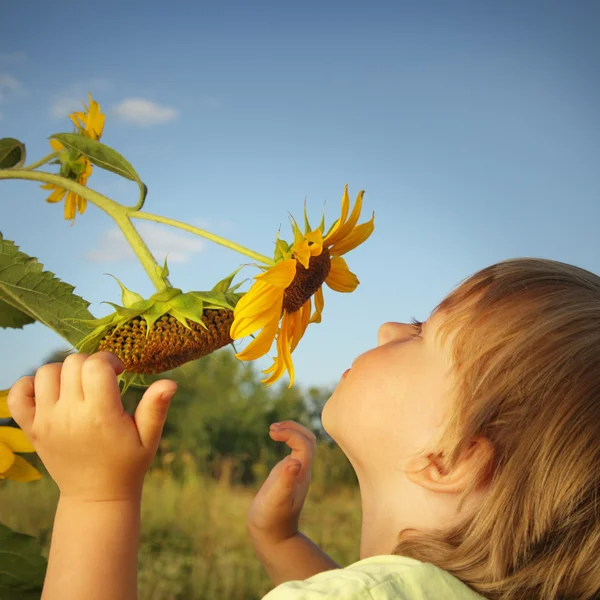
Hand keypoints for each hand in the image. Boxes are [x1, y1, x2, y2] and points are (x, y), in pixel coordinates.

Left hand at [7, 351, 176, 501]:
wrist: (96, 495)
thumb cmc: (128, 463)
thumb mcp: (149, 437)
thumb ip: (156, 408)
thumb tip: (170, 383)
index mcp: (101, 414)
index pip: (96, 365)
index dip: (109, 360)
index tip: (118, 372)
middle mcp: (70, 415)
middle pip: (72, 363)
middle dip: (90, 363)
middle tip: (101, 379)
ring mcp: (47, 421)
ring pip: (45, 372)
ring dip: (64, 371)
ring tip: (78, 385)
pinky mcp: (32, 428)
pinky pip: (18, 394)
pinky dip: (29, 385)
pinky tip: (51, 392)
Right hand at [247, 420, 316, 545]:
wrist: (273, 536)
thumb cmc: (271, 519)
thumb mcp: (275, 500)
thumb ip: (284, 481)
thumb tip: (294, 461)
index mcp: (302, 474)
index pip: (305, 444)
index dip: (290, 433)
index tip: (272, 432)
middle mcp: (302, 471)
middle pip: (309, 440)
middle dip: (293, 428)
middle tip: (273, 428)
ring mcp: (296, 472)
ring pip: (304, 443)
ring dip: (291, 431)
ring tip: (273, 429)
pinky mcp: (288, 474)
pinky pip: (295, 449)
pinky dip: (287, 438)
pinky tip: (275, 437)